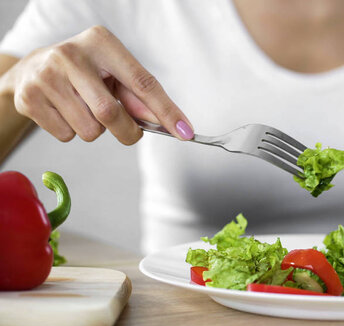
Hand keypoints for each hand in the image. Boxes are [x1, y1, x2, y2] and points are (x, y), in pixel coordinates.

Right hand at [0, 25, 193, 143]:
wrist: (31, 68)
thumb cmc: (85, 72)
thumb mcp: (113, 74)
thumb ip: (139, 98)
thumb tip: (168, 123)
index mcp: (101, 43)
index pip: (142, 82)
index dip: (166, 111)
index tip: (185, 132)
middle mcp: (71, 54)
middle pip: (111, 114)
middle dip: (127, 132)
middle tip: (128, 132)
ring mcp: (46, 75)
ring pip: (89, 130)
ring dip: (96, 130)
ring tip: (85, 109)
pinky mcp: (28, 97)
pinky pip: (66, 135)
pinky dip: (72, 132)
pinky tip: (65, 111)